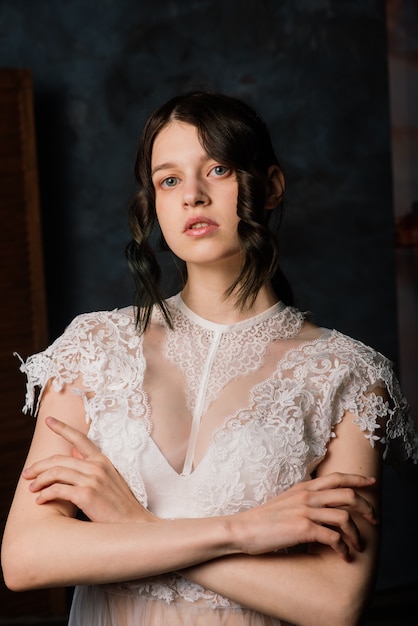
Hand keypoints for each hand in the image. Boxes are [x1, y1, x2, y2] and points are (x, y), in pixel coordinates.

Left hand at [22, 417, 154, 523]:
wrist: (133, 524)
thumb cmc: (119, 505)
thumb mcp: (110, 479)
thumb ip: (93, 465)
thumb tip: (74, 452)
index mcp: (102, 460)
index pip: (80, 438)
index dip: (62, 428)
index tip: (48, 420)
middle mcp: (97, 466)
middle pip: (60, 459)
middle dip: (39, 466)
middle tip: (27, 474)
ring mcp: (92, 480)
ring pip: (56, 472)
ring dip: (39, 481)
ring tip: (32, 489)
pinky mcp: (87, 495)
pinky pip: (58, 490)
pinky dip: (45, 494)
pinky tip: (40, 500)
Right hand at [231, 472, 377, 560]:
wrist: (242, 529)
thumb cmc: (263, 520)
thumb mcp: (286, 502)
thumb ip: (304, 500)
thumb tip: (322, 506)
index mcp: (303, 487)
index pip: (336, 478)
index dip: (357, 479)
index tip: (372, 482)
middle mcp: (307, 496)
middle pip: (347, 495)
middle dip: (367, 508)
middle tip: (374, 521)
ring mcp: (305, 511)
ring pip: (344, 517)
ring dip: (357, 534)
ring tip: (358, 546)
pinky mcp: (303, 529)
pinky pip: (333, 538)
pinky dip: (343, 549)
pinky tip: (344, 556)